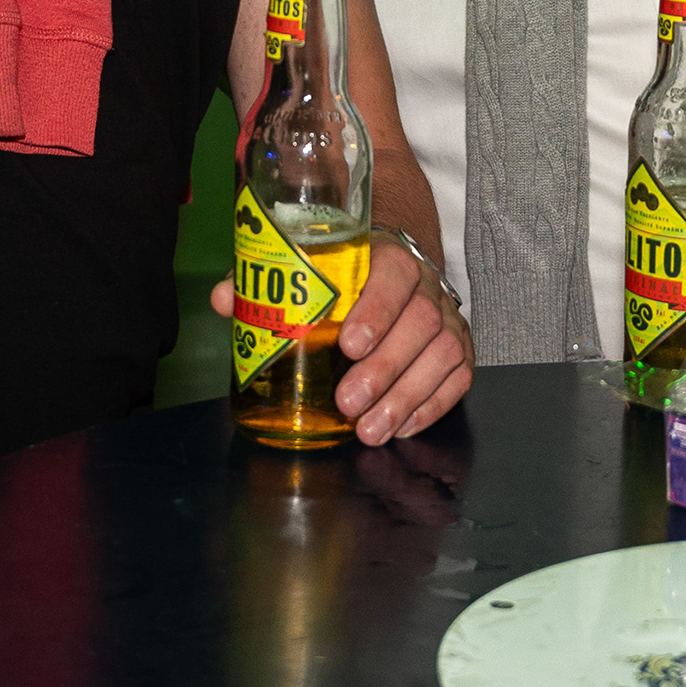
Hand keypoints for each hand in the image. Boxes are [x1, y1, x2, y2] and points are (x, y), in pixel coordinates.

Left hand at [206, 235, 475, 444]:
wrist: (389, 269)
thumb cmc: (340, 276)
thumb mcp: (304, 270)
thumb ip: (268, 281)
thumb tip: (225, 299)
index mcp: (386, 257)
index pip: (393, 274)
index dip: (376, 309)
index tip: (348, 344)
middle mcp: (425, 286)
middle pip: (420, 322)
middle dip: (384, 367)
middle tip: (348, 402)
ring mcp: (448, 318)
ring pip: (442, 353)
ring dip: (407, 396)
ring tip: (370, 429)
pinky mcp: (460, 349)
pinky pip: (458, 377)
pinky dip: (431, 406)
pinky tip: (401, 427)